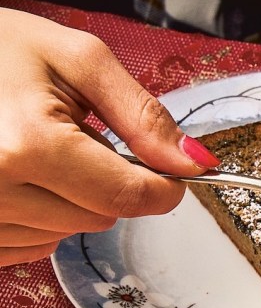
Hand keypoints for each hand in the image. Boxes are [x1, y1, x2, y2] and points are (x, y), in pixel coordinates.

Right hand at [0, 8, 218, 266]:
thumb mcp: (78, 60)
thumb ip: (143, 116)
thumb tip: (194, 163)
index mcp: (28, 145)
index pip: (128, 197)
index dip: (162, 187)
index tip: (168, 171)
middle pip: (101, 217)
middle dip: (104, 181)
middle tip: (71, 136)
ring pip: (66, 233)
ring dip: (68, 199)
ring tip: (35, 151)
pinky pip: (29, 247)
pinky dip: (37, 217)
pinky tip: (18, 177)